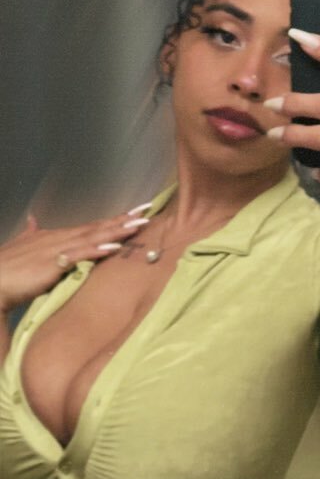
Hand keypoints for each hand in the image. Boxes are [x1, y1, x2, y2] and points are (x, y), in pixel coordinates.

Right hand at [0, 206, 152, 313]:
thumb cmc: (6, 267)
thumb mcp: (22, 245)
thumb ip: (31, 233)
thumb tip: (33, 219)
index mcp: (56, 236)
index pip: (91, 226)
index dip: (112, 220)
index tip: (134, 213)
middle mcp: (60, 238)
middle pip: (97, 228)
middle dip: (123, 220)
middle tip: (147, 210)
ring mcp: (57, 249)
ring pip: (93, 237)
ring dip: (117, 231)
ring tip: (138, 224)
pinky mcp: (53, 263)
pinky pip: (80, 255)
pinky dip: (97, 250)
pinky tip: (113, 248)